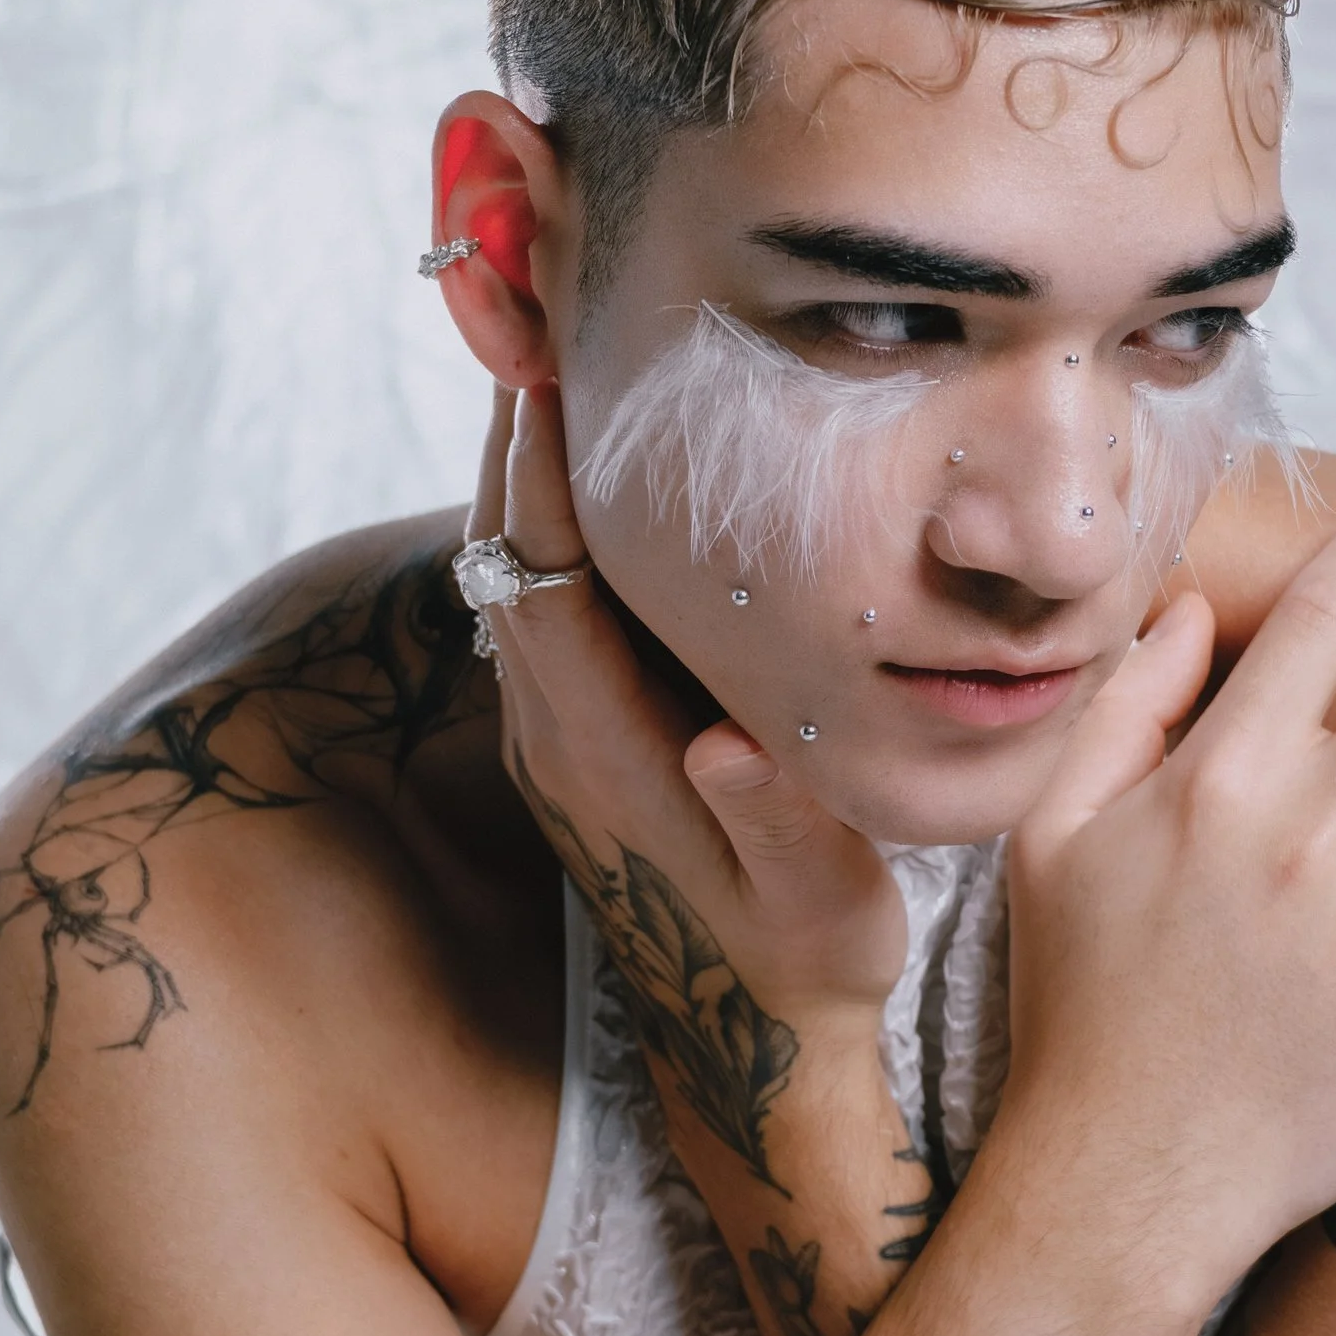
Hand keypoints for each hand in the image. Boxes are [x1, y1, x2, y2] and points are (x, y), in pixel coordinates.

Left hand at [469, 385, 909, 1182]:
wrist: (759, 1046)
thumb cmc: (810, 973)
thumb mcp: (827, 918)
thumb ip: (780, 832)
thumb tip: (734, 746)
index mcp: (611, 762)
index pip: (554, 591)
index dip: (549, 475)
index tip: (556, 360)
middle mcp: (556, 736)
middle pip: (508, 548)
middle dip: (517, 421)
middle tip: (530, 289)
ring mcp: (551, 729)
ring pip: (512, 560)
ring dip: (521, 450)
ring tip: (544, 325)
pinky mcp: (569, 725)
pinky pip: (535, 584)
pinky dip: (546, 501)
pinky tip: (583, 436)